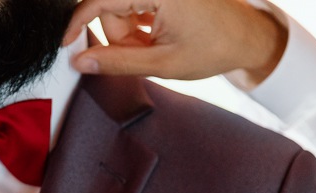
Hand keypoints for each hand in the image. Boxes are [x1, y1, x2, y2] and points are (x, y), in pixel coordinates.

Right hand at [64, 0, 286, 84]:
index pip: (99, 0)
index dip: (78, 23)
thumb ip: (117, 62)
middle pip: (110, 7)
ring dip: (130, 35)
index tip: (67, 44)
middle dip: (118, 36)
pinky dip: (139, 27)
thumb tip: (82, 62)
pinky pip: (134, 6)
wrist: (248, 39)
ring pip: (121, 10)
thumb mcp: (162, 63)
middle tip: (143, 55)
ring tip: (157, 49)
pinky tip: (158, 38)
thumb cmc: (214, 48)